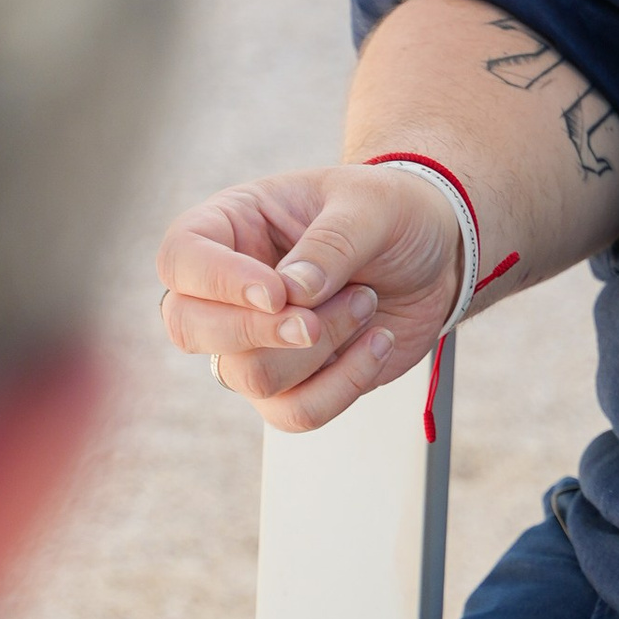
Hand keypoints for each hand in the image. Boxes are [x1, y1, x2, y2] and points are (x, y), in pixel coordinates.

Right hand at [155, 161, 464, 430]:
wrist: (437, 254)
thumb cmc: (393, 212)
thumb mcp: (372, 206)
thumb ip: (331, 245)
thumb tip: (290, 297)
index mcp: (230, 225)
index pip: (181, 259)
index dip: (218, 283)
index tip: (278, 293)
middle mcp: (229, 287)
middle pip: (191, 328)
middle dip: (259, 331)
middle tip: (317, 317)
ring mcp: (255, 340)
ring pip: (248, 376)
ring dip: (320, 348)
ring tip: (365, 302)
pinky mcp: (294, 382)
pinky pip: (295, 412)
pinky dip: (344, 385)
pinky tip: (379, 342)